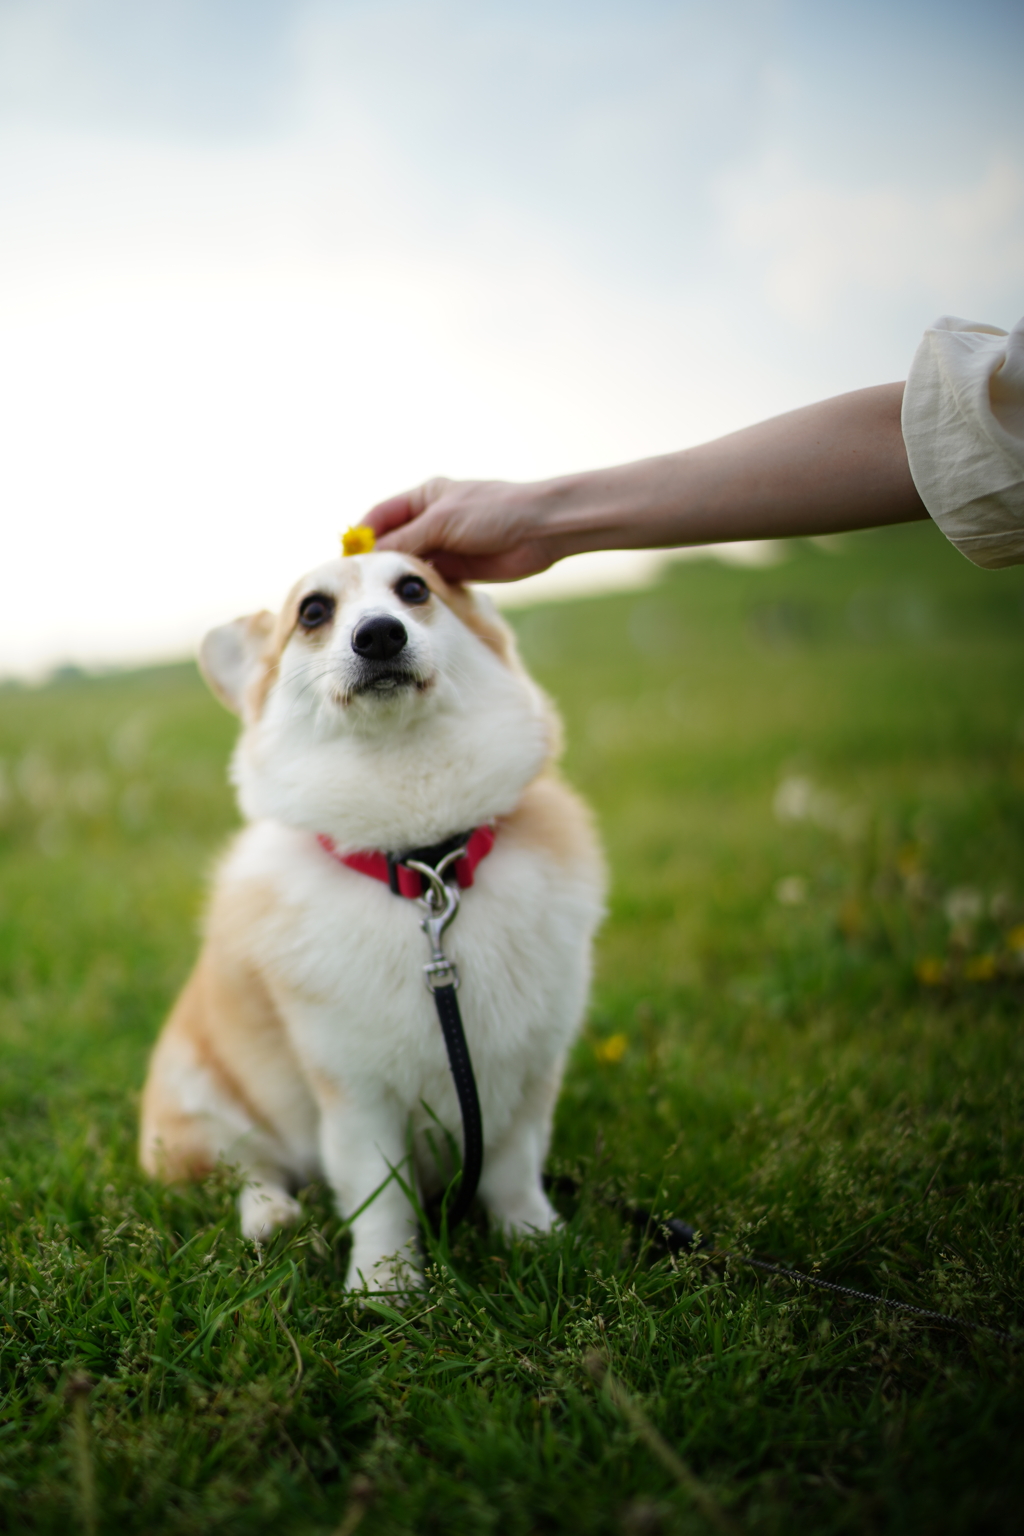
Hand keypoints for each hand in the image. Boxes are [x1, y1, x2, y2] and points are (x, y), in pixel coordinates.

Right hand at [364, 476, 567, 582]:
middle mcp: (431, 520)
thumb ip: (406, 540)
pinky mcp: (460, 569)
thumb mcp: (441, 522)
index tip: (347, 559)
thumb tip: (371, 556)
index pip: (381, 516)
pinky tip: (409, 602)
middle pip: (393, 543)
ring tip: (381, 597)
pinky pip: (431, 581)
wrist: (541, 530)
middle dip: (378, 562)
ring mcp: (446, 546)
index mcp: (424, 497)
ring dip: (399, 579)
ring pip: (411, 565)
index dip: (362, 536)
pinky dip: (420, 590)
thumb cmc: (493, 512)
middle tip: (360, 585)